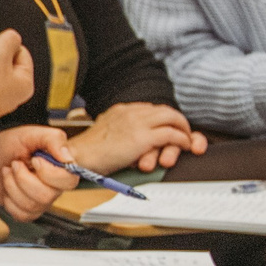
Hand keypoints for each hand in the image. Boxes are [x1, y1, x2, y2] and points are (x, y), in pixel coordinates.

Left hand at [0, 123, 75, 219]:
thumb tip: (68, 157)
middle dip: (23, 179)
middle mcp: (53, 186)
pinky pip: (22, 214)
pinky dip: (8, 200)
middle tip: (14, 164)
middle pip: (48, 195)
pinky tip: (7, 186)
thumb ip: (52, 139)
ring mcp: (40, 200)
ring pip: (33, 205)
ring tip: (8, 171)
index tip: (34, 160)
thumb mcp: (29, 134)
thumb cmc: (7, 145)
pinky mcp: (26, 211)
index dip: (50, 174)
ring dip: (12, 186)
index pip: (69, 180)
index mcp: (59, 167)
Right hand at [69, 102, 205, 173]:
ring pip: (172, 118)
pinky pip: (171, 135)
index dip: (163, 118)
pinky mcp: (142, 137)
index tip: (168, 127)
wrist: (78, 157)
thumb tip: (128, 141)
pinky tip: (183, 146)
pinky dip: (181, 140)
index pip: (150, 109)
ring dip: (184, 129)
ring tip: (187, 139)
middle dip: (178, 121)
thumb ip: (119, 132)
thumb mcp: (105, 135)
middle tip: (184, 132)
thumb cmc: (87, 153)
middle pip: (164, 110)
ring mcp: (137, 123)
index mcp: (121, 111)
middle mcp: (130, 112)